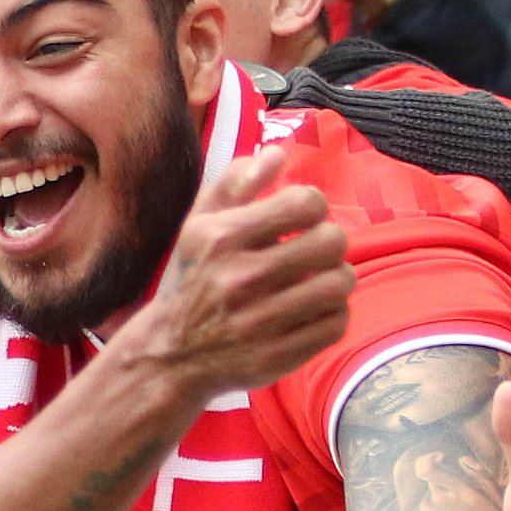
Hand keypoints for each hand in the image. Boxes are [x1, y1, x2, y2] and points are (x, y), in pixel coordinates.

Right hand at [106, 146, 354, 401]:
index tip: (299, 221)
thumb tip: (277, 153)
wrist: (169, 356)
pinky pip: (336, 323)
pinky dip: (329, 315)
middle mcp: (240, 279)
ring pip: (341, 283)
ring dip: (334, 280)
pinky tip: (307, 313)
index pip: (306, 203)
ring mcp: (261, 322)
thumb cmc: (192, 281)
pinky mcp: (278, 356)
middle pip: (333, 242)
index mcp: (221, 238)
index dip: (311, 207)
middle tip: (312, 253)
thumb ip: (234, 183)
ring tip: (314, 282)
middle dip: (328, 243)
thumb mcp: (198, 226)